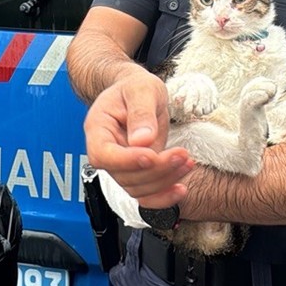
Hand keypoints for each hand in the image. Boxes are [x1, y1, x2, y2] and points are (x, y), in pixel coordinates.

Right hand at [83, 70, 192, 207]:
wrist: (138, 93)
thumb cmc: (135, 87)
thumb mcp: (141, 89)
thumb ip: (141, 113)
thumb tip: (143, 141)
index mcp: (98, 128)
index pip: (102, 155)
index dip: (126, 161)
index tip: (151, 156)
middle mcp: (106, 151)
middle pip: (123, 176)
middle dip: (156, 170)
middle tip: (182, 154)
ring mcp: (121, 165)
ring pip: (137, 189)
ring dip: (165, 181)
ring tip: (187, 162)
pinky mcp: (137, 173)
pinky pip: (145, 195)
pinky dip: (162, 198)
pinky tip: (181, 189)